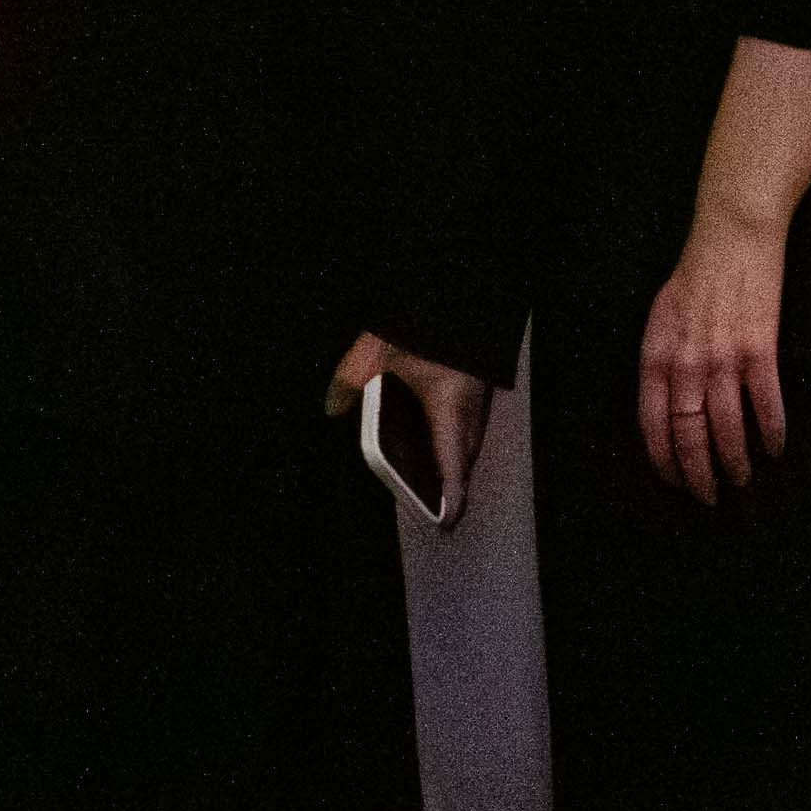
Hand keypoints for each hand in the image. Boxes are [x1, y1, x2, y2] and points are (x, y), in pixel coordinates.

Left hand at [326, 332, 491, 524]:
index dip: (451, 497)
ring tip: (435, 485)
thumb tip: (331, 408)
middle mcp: (470, 406)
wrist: (449, 289)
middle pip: (463, 458)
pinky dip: (455, 441)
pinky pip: (469, 424)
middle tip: (436, 509)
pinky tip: (437, 445)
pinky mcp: (476, 386)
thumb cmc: (416, 320)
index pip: (453, 463)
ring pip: (469, 441)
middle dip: (451, 484)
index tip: (447, 521)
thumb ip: (349, 380)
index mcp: (448, 404)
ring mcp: (478, 396)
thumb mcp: (374, 348)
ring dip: (454, 462)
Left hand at [638, 212, 792, 502]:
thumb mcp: (659, 319)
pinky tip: (775, 448)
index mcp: (655, 356)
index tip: (676, 482)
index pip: (652, 424)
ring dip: (735, 462)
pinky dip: (772, 433)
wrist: (732, 237)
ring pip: (727, 428)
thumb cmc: (694, 278)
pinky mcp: (760, 350)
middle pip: (689, 434)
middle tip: (710, 497)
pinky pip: (767, 404)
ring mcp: (724, 358)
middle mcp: (686, 362)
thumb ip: (660, 363)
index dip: (664, 460)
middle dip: (699, 474)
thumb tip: (664, 409)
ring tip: (742, 478)